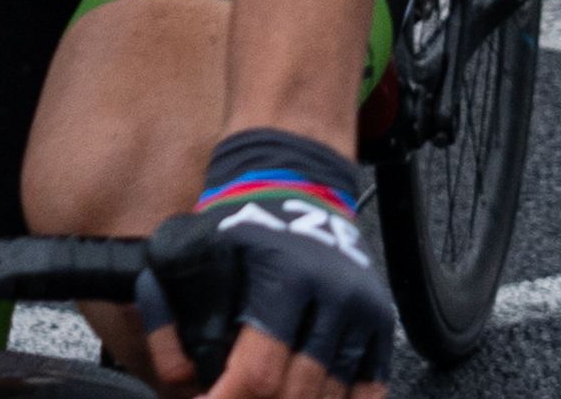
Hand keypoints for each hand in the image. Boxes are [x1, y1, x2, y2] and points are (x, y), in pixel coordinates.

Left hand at [153, 138, 394, 398]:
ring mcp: (362, 309)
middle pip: (296, 391)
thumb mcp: (195, 253)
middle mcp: (332, 293)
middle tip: (235, 395)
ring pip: (332, 395)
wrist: (297, 184)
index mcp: (284, 276)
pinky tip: (311, 394)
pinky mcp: (382, 320)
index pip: (259, 371)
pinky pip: (369, 389)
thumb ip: (178, 316)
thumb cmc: (240, 224)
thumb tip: (184, 380)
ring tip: (267, 392)